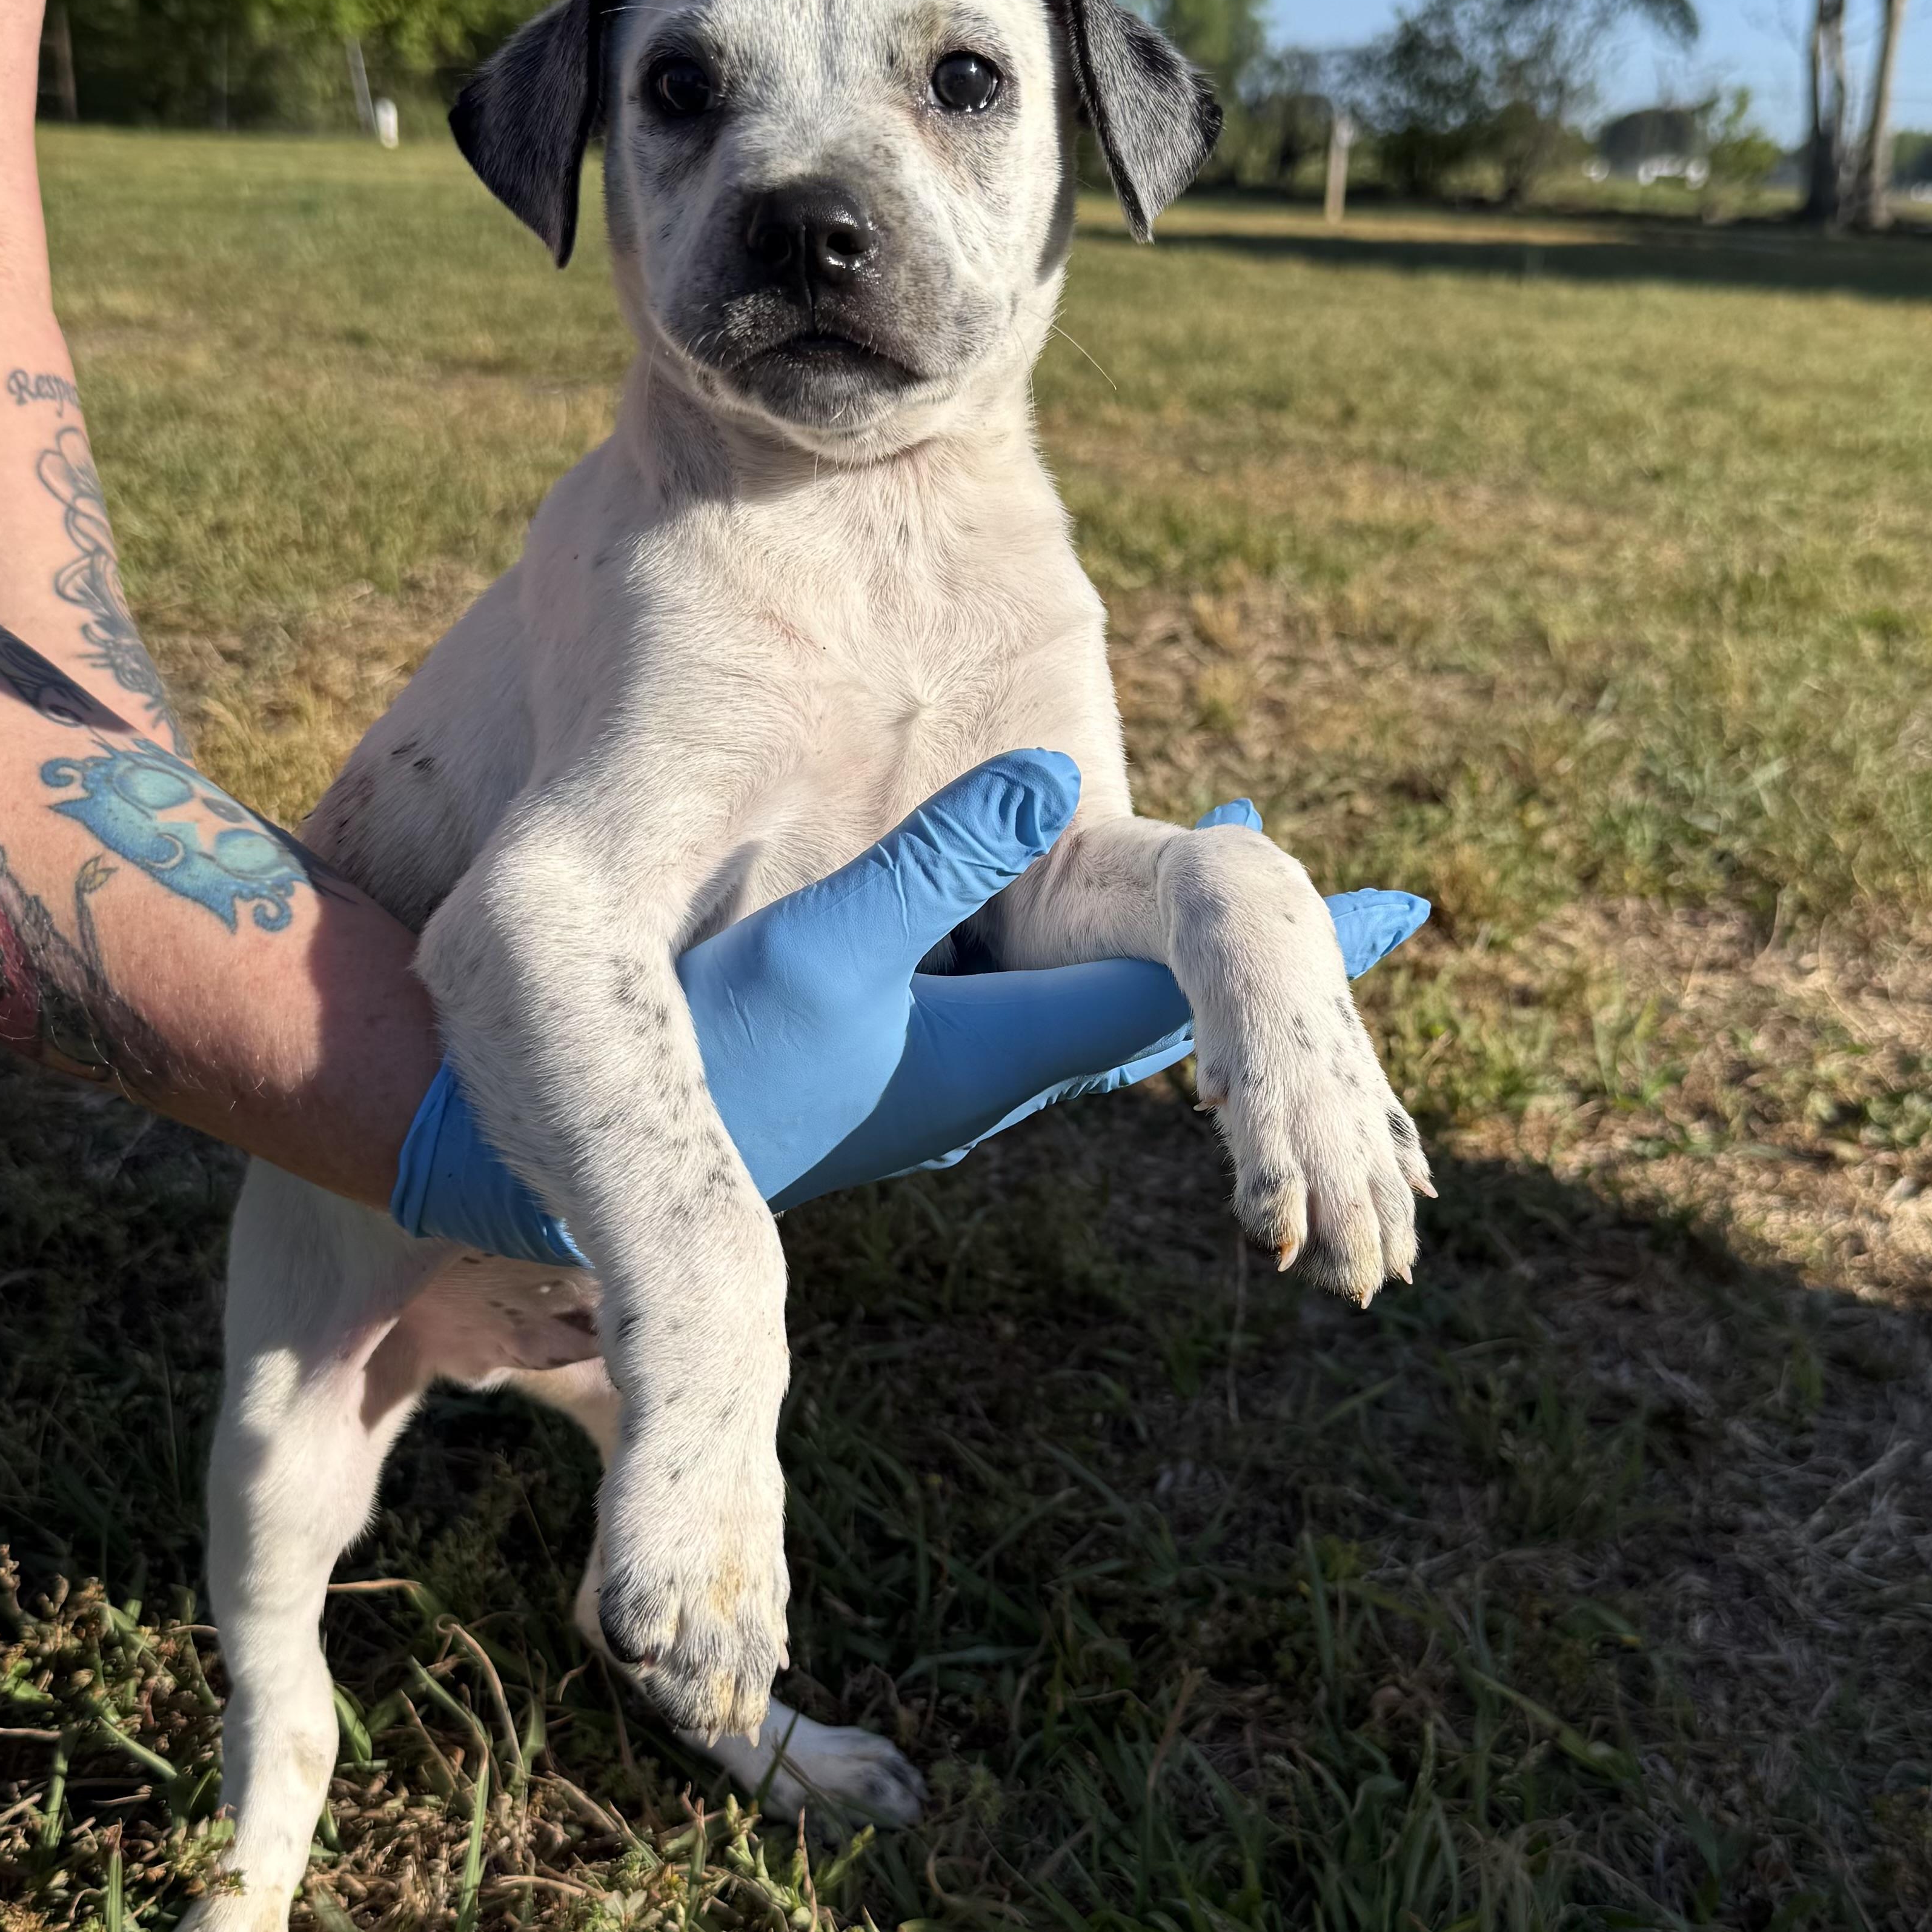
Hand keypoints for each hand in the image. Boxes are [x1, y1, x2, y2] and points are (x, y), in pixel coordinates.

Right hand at [391, 757, 1428, 1260]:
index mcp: (983, 1054)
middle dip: (1264, 978)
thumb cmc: (672, 1059)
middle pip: (1152, 1009)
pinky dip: (1094, 972)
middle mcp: (976, 1075)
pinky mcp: (878, 1059)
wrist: (548, 1156)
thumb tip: (1046, 775)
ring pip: (1091, 1012)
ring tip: (1280, 929)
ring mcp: (930, 1074)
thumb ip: (924, 859)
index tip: (1384, 913)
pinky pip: (1023, 1009)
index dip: (1280, 962)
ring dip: (1185, 978)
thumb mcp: (804, 951)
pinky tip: (1095, 922)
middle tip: (1372, 916)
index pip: (1166, 998)